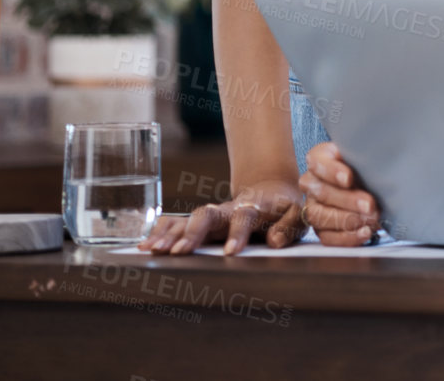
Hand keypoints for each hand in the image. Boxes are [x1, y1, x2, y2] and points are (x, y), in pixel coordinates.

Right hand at [138, 178, 304, 255]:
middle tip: (179, 252)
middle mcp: (228, 209)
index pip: (245, 216)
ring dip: (171, 234)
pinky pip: (177, 222)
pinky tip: (145, 245)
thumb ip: (290, 226)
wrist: (271, 190)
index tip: (231, 253)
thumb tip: (274, 242)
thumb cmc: (285, 207)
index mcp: (254, 206)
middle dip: (192, 232)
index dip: (238, 233)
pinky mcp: (201, 222)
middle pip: (207, 214)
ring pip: (188, 219)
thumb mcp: (298, 214)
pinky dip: (160, 232)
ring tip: (154, 250)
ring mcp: (212, 215)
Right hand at [296, 141, 381, 245]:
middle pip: (321, 192)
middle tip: (370, 205)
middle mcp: (311, 183)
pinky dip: (347, 237)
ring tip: (371, 221)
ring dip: (347, 221)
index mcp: (319, 158)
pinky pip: (327, 237)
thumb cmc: (368, 166)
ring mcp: (313, 206)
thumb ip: (368, 156)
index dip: (331, 171)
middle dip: (348, 200)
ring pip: (320, 216)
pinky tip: (365, 233)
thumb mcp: (367, 155)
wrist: (371, 183)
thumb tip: (384, 161)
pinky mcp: (320, 228)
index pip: (318, 163)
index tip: (348, 177)